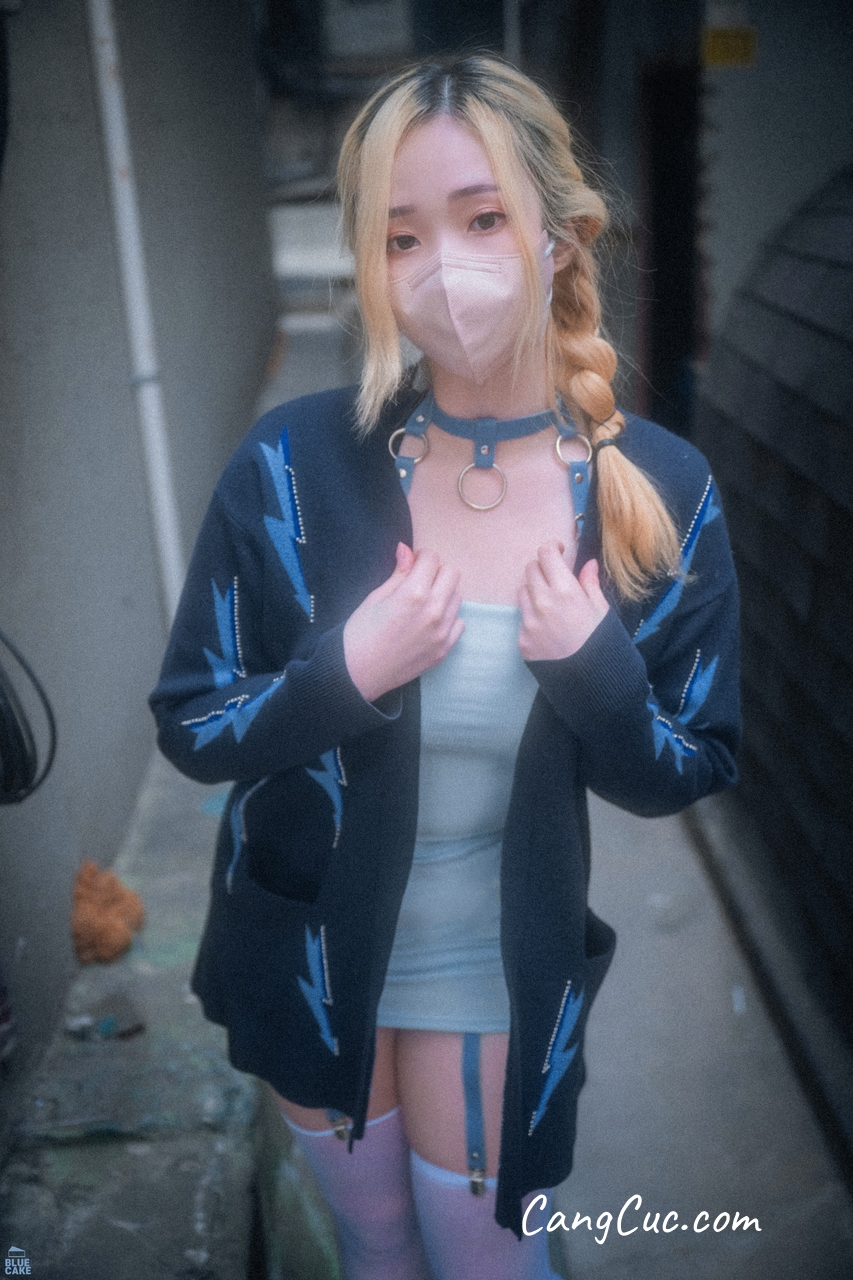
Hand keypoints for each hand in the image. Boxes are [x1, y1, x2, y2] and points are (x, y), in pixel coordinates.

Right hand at [343, 543, 463, 702]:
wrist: (357, 674)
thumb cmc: (360, 633)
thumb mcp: (375, 597)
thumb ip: (398, 573)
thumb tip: (406, 549)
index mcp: (414, 594)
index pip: (432, 559)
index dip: (421, 556)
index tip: (412, 563)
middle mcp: (434, 611)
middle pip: (452, 574)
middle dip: (436, 571)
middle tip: (419, 580)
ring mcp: (442, 632)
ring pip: (457, 597)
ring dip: (443, 593)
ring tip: (422, 602)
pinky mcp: (444, 649)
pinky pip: (459, 622)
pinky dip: (448, 618)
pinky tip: (429, 622)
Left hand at [518, 543, 609, 660]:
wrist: (591, 681)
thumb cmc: (601, 643)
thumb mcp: (601, 610)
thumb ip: (590, 583)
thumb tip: (588, 563)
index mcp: (566, 591)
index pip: (546, 554)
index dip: (552, 548)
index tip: (559, 550)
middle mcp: (543, 603)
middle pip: (531, 569)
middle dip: (543, 567)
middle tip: (556, 576)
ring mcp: (529, 622)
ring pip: (523, 591)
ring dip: (535, 590)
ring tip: (552, 603)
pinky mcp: (522, 640)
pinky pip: (522, 617)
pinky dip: (532, 615)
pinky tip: (548, 626)